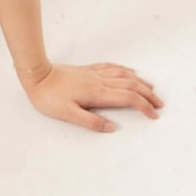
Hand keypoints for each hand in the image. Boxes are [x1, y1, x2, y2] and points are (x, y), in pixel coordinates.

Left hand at [18, 62, 163, 132]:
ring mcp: (94, 74)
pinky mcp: (87, 70)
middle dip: (148, 94)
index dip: (144, 106)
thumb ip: (90, 122)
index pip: (128, 98)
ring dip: (140, 82)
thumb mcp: (67, 114)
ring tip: (151, 88)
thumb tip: (111, 128)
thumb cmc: (48, 96)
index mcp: (97, 93)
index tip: (154, 115)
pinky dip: (124, 70)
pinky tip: (129, 71)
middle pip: (131, 85)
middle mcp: (99, 81)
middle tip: (159, 103)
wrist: (36, 75)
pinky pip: (111, 67)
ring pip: (123, 75)